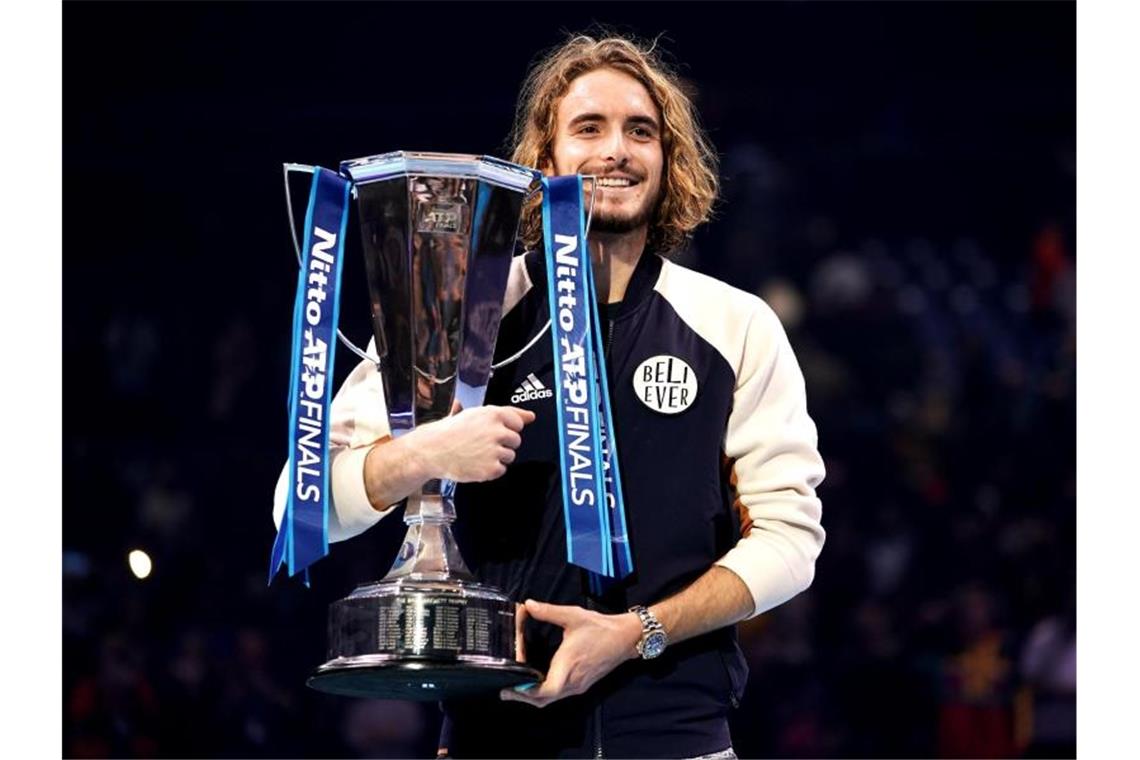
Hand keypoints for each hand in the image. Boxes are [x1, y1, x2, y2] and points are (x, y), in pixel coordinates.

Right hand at [417, 406, 535, 481]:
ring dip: (497, 457)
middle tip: (482, 444)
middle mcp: (496, 431)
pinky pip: (501, 470)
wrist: (431, 450)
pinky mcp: (491, 468)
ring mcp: (494, 451)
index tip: (496, 432)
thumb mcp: (475, 414)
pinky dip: (490, 470)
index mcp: (493, 414)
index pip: (518, 422)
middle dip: (502, 443)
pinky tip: (476, 463)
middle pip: (516, 440)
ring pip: (510, 456)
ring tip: (477, 454)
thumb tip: (530, 416)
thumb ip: (507, 413)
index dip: (507, 428)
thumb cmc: (449, 431)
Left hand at [499, 599, 641, 707]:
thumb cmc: (600, 627)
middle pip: (543, 701)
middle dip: (523, 697)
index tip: (510, 686)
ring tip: (517, 686)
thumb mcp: (572, 615)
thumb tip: (528, 604)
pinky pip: (559, 695)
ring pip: (551, 700)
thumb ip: (548, 611)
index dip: (526, 692)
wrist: (626, 638)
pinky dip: (545, 693)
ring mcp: (578, 686)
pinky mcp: (582, 684)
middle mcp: (573, 681)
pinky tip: (537, 682)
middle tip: (505, 690)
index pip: (545, 691)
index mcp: (568, 666)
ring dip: (533, 697)